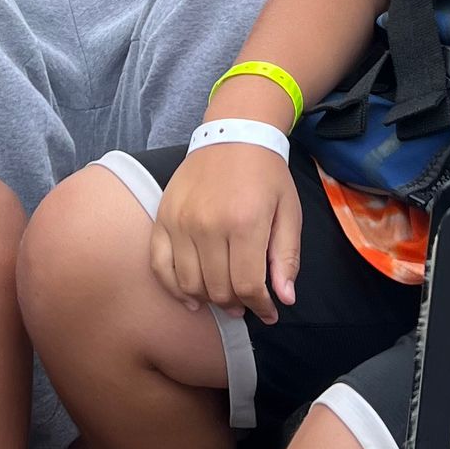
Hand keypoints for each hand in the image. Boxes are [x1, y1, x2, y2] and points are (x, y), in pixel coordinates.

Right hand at [151, 143, 302, 324]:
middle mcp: (208, 225)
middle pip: (218, 289)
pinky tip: (190, 298)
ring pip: (189, 283)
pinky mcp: (163, 218)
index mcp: (245, 222)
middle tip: (247, 305)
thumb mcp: (289, 212)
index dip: (261, 307)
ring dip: (208, 300)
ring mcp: (181, 222)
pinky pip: (160, 265)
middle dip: (237, 305)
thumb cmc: (266, 176)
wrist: (233, 136)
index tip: (269, 313)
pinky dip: (174, 288)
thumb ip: (286, 257)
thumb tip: (284, 299)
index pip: (248, 285)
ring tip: (223, 298)